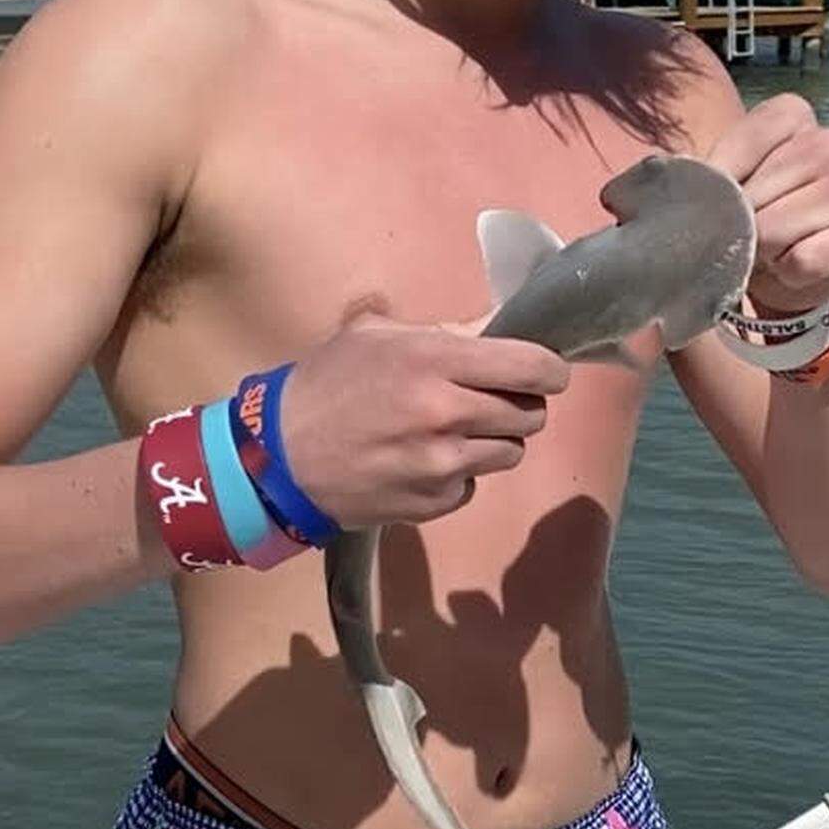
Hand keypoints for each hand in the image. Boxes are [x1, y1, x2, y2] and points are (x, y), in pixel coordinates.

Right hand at [278, 314, 570, 527]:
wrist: (276, 458)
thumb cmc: (326, 384)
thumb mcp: (376, 335)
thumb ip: (445, 330)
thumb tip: (499, 324)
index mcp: (435, 361)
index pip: (531, 367)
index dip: (551, 370)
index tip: (550, 373)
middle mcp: (447, 414)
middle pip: (531, 415)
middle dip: (521, 405)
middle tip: (494, 400)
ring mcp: (442, 465)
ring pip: (510, 453)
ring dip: (494, 441)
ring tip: (455, 431)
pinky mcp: (434, 504)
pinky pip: (474, 485)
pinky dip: (461, 474)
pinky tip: (425, 461)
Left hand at [709, 93, 828, 314]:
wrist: (782, 270)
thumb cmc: (750, 218)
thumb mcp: (721, 186)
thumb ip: (697, 172)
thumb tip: (654, 167)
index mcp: (792, 117)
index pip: (744, 141)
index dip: (722, 182)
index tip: (722, 200)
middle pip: (757, 192)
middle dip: (742, 225)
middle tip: (752, 232)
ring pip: (776, 229)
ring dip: (763, 251)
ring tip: (772, 249)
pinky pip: (803, 260)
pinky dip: (788, 273)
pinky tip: (795, 264)